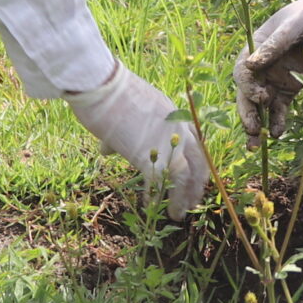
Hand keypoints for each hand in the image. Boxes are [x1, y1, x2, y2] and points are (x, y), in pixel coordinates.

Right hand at [64, 61, 210, 217]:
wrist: (103, 88)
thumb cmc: (110, 94)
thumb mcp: (129, 110)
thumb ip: (126, 131)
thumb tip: (108, 149)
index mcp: (176, 116)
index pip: (196, 144)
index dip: (197, 164)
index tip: (194, 178)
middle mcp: (178, 130)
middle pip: (199, 164)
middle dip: (196, 186)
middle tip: (192, 203)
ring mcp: (167, 145)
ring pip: (185, 179)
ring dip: (182, 199)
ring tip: (177, 214)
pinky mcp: (150, 159)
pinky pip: (158, 186)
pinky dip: (156, 200)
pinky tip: (150, 208)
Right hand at [233, 0, 302, 140]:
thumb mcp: (296, 25)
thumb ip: (276, 44)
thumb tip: (251, 64)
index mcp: (257, 44)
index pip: (243, 69)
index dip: (248, 85)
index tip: (262, 96)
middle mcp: (263, 63)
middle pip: (247, 91)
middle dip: (248, 111)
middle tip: (253, 130)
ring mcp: (277, 76)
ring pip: (261, 104)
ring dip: (258, 123)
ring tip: (256, 144)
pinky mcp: (293, 87)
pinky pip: (280, 107)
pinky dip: (277, 120)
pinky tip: (277, 133)